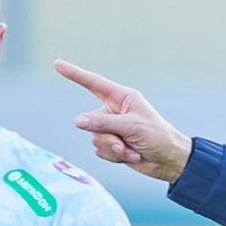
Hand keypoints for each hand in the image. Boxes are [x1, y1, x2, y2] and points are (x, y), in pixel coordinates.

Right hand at [54, 59, 192, 182]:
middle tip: (126, 144)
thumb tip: (78, 121)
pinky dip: (115, 157)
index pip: (94, 84)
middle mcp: (114, 111)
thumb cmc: (157, 137)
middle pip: (91, 122)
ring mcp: (112, 129)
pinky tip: (131, 157)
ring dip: (113, 149)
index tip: (57, 64)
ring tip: (131, 151)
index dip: (75, 74)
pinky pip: (100, 151)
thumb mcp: (131, 127)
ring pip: (95, 139)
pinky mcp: (112, 145)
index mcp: (122, 98)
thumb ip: (104, 123)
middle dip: (108, 137)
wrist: (168, 161)